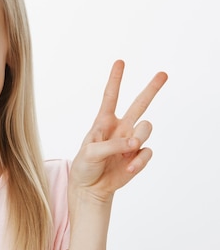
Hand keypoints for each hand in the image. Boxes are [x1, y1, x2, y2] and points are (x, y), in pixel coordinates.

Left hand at [69, 60, 167, 203]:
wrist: (90, 188)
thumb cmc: (85, 166)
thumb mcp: (89, 153)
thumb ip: (111, 145)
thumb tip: (135, 143)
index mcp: (103, 122)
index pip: (110, 97)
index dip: (116, 79)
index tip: (120, 62)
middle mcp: (120, 128)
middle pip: (139, 104)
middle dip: (151, 89)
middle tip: (163, 74)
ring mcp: (131, 142)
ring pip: (146, 128)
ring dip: (140, 136)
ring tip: (130, 147)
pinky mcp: (138, 156)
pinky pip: (146, 152)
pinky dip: (138, 161)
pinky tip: (128, 168)